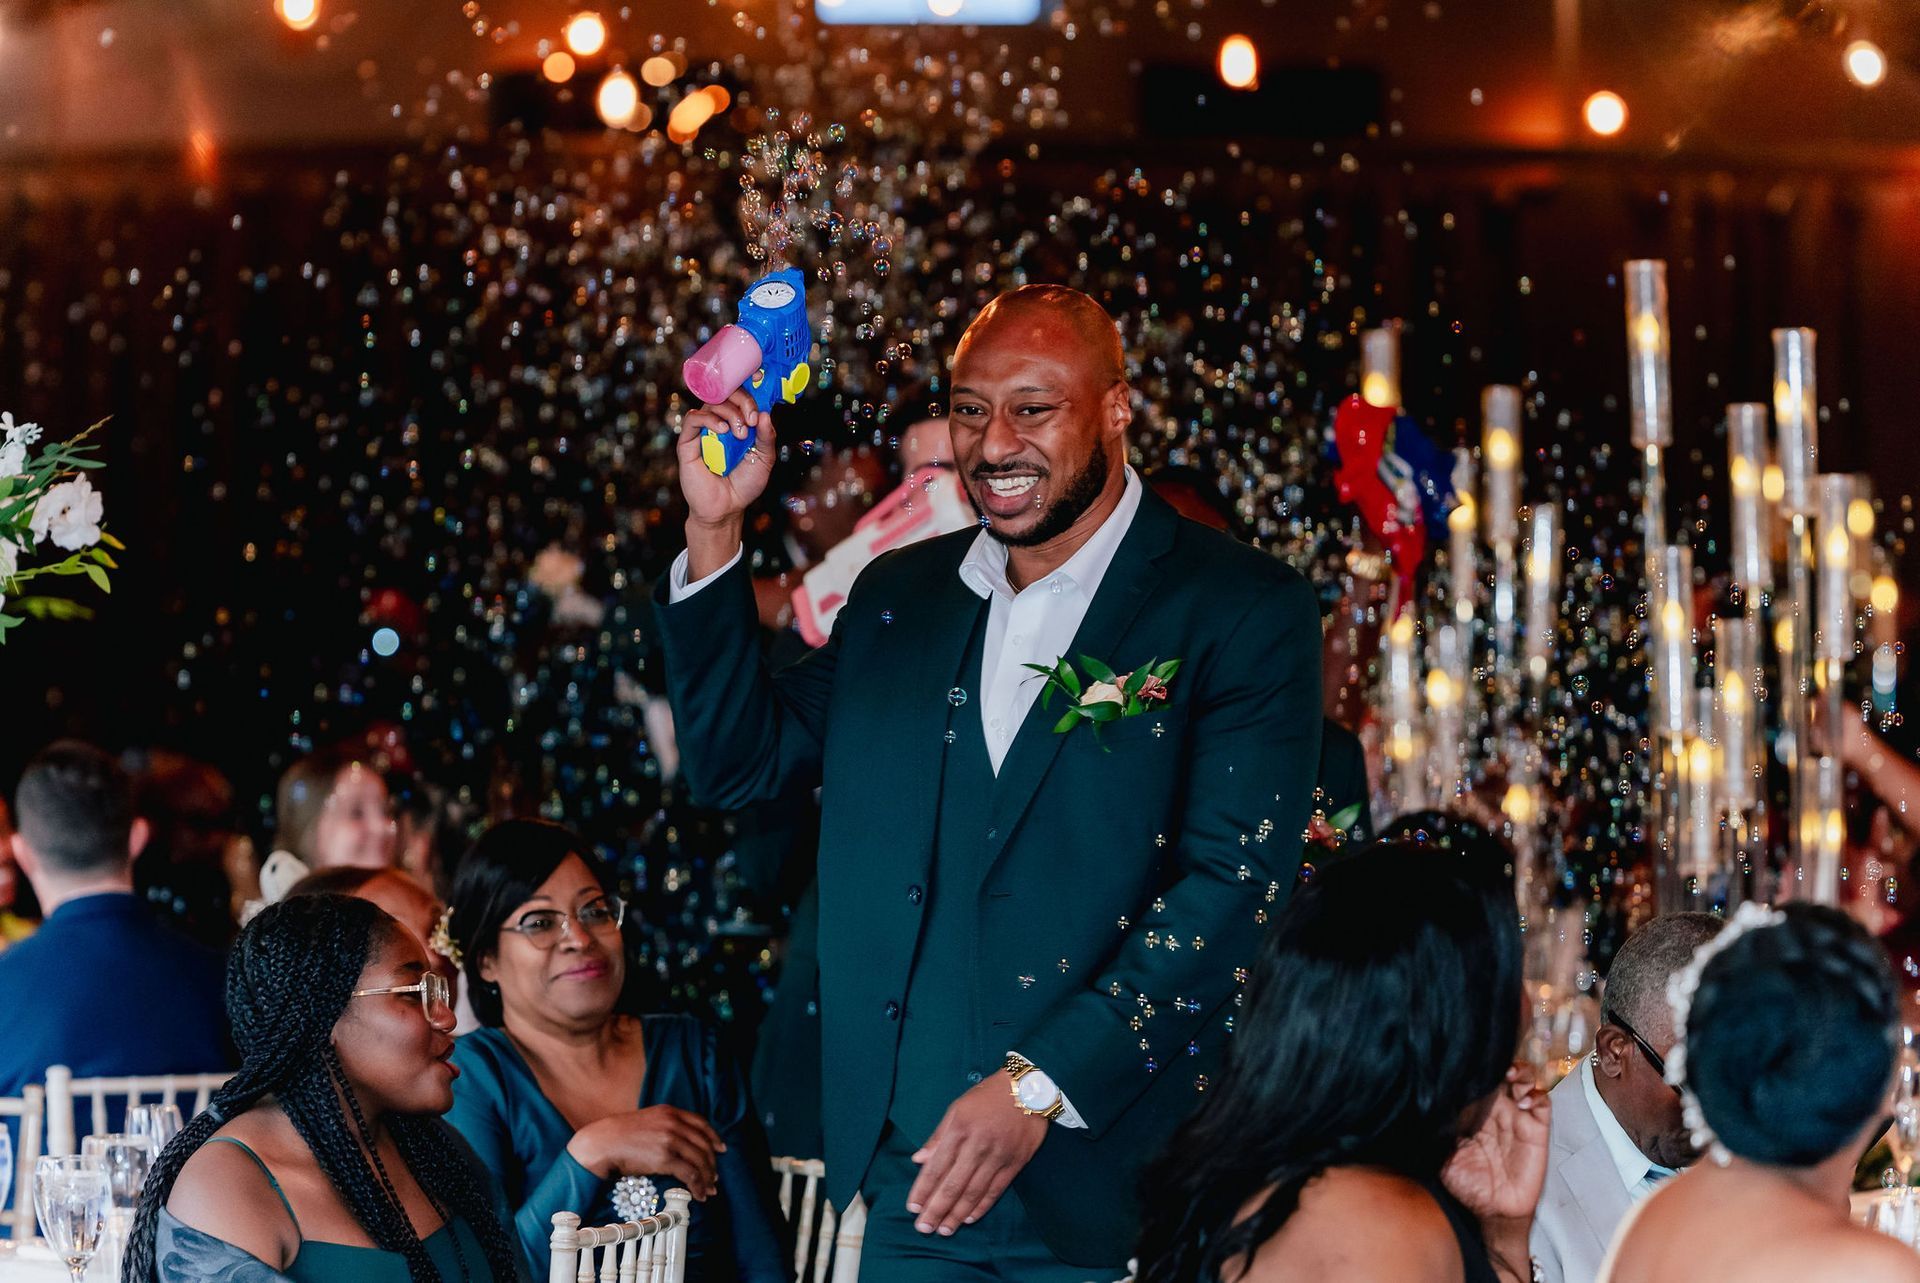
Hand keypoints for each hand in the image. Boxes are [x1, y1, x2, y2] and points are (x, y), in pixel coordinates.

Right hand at [570, 1105, 726, 1200]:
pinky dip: (698, 1186)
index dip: (714, 1138)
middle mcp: (673, 1123)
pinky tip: (698, 1194)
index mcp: (670, 1112)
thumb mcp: (647, 1121)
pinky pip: (690, 1174)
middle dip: (712, 1163)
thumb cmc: (620, 1135)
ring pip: (700, 1160)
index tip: (721, 1149)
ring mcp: (670, 1139)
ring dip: (707, 1178)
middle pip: (703, 1144)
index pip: (701, 1124)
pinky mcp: (665, 1158)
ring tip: (709, 1190)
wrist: (602, 1142)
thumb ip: (665, 1125)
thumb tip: (680, 1142)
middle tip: (715, 1177)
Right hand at [676, 389, 776, 577]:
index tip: (759, 406)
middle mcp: (720, 423)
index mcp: (738, 423)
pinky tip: (722, 431)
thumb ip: (767, 437)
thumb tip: (765, 414)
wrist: (726, 508)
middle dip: (743, 402)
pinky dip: (709, 419)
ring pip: (711, 404)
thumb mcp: (764, 460)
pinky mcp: (688, 442)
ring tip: (740, 433)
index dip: (750, 393)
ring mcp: (703, 431)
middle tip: (752, 420)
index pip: (741, 396)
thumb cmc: (744, 485)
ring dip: (730, 413)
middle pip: (726, 394)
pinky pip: (693, 419)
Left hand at [904, 1071, 1048, 1235]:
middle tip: (923, 1228)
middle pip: (953, 1184)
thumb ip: (938, 1136)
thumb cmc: (987, 1096)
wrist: (1029, 1088)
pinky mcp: (1016, 1162)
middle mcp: (978, 1145)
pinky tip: (969, 1218)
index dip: (923, 1189)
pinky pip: (996, 1190)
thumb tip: (918, 1160)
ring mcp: (999, 1156)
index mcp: (960, 1129)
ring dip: (957, 1214)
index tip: (912, 1208)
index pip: (937, 1166)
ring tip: (944, 1229)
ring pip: (974, 1192)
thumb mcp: (957, 1109)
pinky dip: (981, 1206)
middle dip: (936, 1209)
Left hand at [1442, 1065, 1549, 1225]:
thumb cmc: (1465, 1183)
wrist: (1491, 1212)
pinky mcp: (1536, 1130)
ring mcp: (1517, 1117)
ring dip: (1521, 1071)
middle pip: (1501, 1071)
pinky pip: (1542, 1103)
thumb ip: (1436, 1131)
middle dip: (1499, 1059)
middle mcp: (1495, 1109)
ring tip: (1510, 1075)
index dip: (1473, 1064)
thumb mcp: (1441, 1154)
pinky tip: (1523, 1101)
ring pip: (1524, 1080)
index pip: (1475, 1078)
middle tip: (1492, 1060)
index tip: (1466, 1055)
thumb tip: (1419, 1107)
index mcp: (1472, 1111)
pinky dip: (1537, 1094)